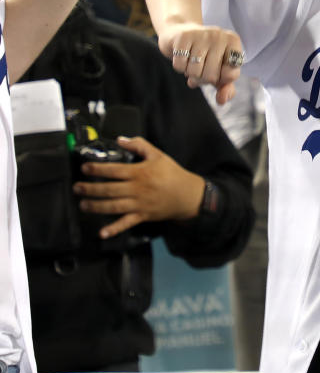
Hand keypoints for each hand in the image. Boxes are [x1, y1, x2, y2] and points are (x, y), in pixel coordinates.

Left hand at [74, 136, 204, 237]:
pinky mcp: (142, 216)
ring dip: (96, 206)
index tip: (85, 168)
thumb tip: (120, 140)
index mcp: (140, 173)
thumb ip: (139, 145)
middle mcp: (137, 189)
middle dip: (90, 189)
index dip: (97, 169)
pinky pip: (126, 223)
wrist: (188, 195)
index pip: (114, 170)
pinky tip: (102, 233)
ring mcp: (139, 204)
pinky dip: (114, 229)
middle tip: (77, 187)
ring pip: (113, 206)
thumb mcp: (158, 155)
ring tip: (83, 204)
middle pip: (109, 189)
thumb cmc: (172, 174)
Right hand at [157, 22, 244, 103]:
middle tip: (201, 68)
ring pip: (194, 72)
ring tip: (192, 62)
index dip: (220, 79)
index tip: (217, 70)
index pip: (230, 75)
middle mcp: (219, 35)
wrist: (180, 32)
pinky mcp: (182, 37)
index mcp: (233, 41)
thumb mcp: (220, 70)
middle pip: (211, 76)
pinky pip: (179, 66)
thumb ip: (226, 87)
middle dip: (203, 79)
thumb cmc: (205, 55)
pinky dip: (179, 67)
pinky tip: (182, 56)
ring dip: (190, 73)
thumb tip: (221, 100)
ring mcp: (201, 34)